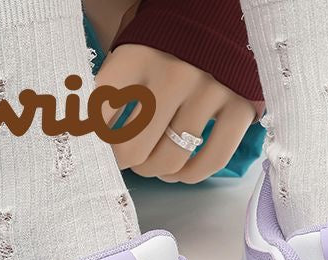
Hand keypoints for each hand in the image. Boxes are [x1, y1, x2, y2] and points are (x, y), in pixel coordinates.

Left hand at [96, 44, 255, 183]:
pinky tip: (180, 170)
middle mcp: (174, 74)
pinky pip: (210, 161)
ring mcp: (210, 92)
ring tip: (154, 164)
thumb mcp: (130, 47)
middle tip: (130, 158)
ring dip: (156, 171)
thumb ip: (110, 88)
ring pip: (172, 160)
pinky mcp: (240, 108)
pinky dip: (190, 175)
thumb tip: (87, 134)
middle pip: (135, 148)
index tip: (101, 149)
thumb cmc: (165, 41)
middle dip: (128, 162)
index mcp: (137, 56)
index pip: (101, 117)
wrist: (224, 15)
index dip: (97, 143)